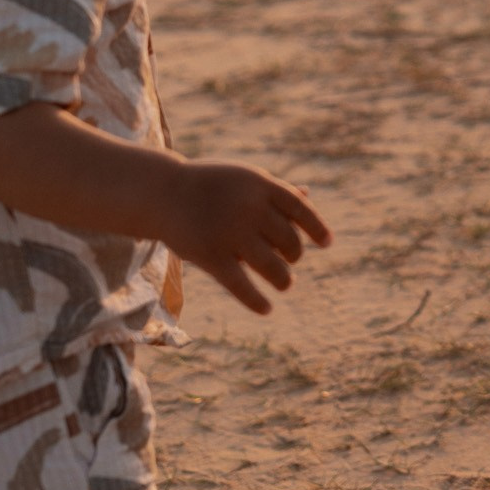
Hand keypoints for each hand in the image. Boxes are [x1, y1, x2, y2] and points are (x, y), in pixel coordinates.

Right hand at [155, 162, 331, 314]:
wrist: (163, 192)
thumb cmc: (210, 186)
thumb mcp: (244, 180)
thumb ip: (273, 191)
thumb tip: (308, 196)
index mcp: (261, 184)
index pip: (301, 209)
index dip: (317, 228)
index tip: (326, 243)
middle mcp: (249, 207)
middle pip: (289, 241)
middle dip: (294, 255)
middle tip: (291, 261)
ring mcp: (230, 232)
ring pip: (272, 267)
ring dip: (283, 279)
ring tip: (285, 283)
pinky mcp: (210, 255)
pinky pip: (241, 286)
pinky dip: (257, 301)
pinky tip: (267, 308)